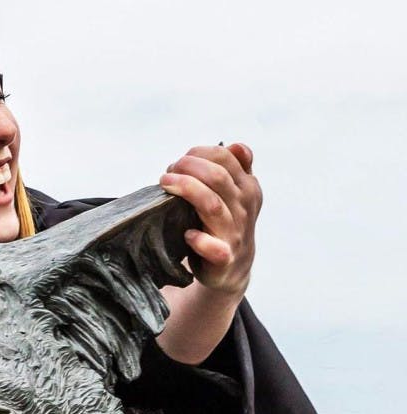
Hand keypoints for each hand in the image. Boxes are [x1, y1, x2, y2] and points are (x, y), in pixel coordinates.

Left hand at [159, 143, 261, 298]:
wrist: (232, 267)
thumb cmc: (225, 223)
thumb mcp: (235, 193)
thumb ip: (235, 168)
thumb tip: (236, 146)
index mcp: (247, 188)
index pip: (224, 157)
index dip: (197, 154)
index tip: (178, 162)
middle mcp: (243, 208)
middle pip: (217, 177)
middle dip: (188, 168)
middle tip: (168, 173)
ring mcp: (234, 233)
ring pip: (212, 205)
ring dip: (187, 191)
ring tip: (166, 185)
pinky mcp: (223, 257)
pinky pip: (214, 247)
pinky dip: (199, 240)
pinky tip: (187, 234)